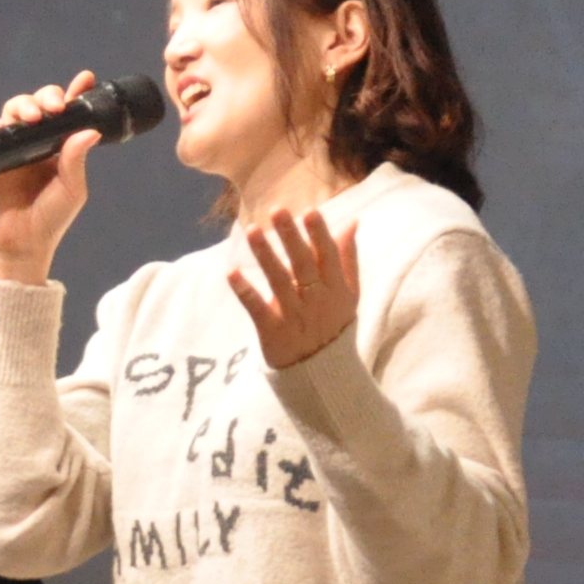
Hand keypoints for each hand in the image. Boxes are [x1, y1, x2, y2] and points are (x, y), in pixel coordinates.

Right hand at [0, 73, 101, 286]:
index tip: (85, 79)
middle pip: (37, 102)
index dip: (75, 92)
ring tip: (29, 118)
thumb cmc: (51, 218)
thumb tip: (91, 131)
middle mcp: (34, 139)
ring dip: (20, 106)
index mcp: (58, 144)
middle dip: (46, 97)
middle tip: (52, 108)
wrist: (22, 242)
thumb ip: (77, 159)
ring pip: (10, 109)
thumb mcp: (72, 189)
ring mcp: (9, 145)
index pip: (67, 111)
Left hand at [226, 206, 361, 370]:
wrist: (322, 373)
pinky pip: (256, 309)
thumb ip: (347, 258)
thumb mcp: (349, 294)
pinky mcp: (272, 331)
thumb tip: (352, 222)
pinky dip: (244, 291)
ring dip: (265, 255)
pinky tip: (231, 272)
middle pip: (302, 264)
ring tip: (252, 230)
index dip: (319, 234)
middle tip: (277, 209)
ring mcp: (294, 316)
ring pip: (278, 282)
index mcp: (336, 289)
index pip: (328, 257)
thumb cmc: (333, 324)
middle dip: (290, 236)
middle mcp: (316, 300)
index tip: (309, 211)